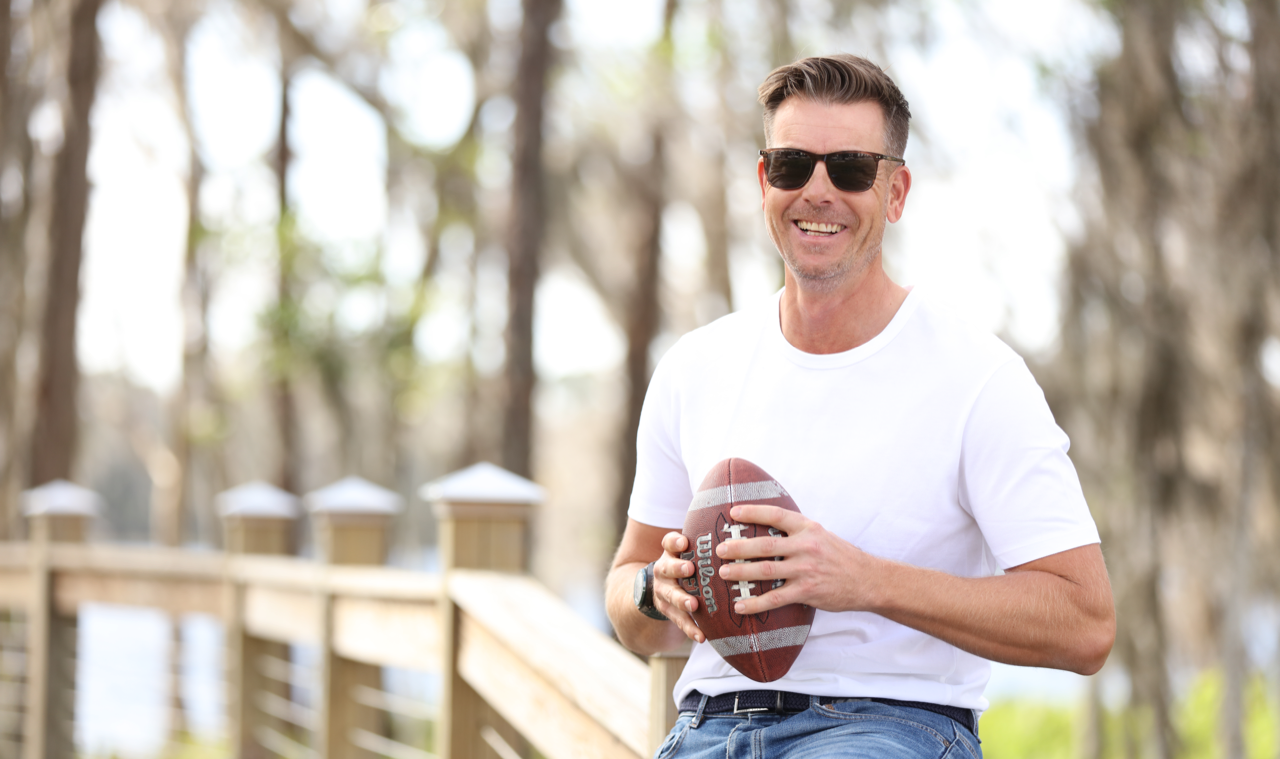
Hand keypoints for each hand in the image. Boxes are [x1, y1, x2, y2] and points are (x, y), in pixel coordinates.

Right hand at [653, 531, 706, 642]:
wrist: (659, 587)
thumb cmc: (688, 564)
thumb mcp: (691, 552)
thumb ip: (708, 545)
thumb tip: (747, 529)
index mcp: (671, 553)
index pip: (669, 542)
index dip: (675, 542)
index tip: (684, 542)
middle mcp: (664, 570)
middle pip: (667, 568)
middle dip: (677, 568)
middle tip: (689, 568)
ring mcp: (663, 592)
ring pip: (670, 595)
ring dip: (682, 600)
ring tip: (693, 605)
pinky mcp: (668, 611)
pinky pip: (679, 621)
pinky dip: (690, 629)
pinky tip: (701, 637)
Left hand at [715, 504, 882, 614]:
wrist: (868, 580)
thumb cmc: (840, 556)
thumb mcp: (821, 534)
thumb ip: (796, 531)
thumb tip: (767, 527)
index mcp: (808, 528)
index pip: (776, 515)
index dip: (753, 512)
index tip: (733, 512)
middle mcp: (805, 546)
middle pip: (764, 545)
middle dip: (739, 547)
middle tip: (719, 549)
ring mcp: (806, 570)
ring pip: (766, 570)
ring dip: (741, 572)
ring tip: (723, 574)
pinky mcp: (807, 591)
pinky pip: (775, 598)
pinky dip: (755, 604)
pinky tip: (740, 606)